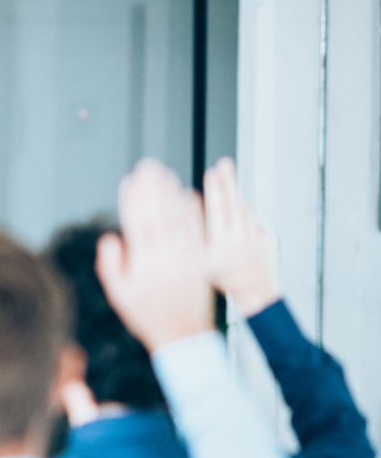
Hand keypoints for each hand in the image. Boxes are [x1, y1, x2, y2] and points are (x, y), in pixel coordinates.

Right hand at [96, 159, 213, 351]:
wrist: (183, 334)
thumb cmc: (148, 315)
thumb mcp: (119, 295)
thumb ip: (111, 266)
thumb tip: (110, 238)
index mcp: (144, 264)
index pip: (136, 224)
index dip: (132, 200)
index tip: (129, 181)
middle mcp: (166, 257)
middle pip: (158, 215)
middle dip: (152, 188)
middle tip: (148, 166)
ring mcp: (186, 257)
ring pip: (178, 219)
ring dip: (172, 194)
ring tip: (166, 174)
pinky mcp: (201, 260)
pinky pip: (198, 231)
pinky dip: (193, 212)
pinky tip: (188, 195)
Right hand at [204, 157, 278, 314]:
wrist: (255, 293)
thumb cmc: (224, 279)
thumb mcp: (202, 262)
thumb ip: (196, 234)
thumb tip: (191, 207)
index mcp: (222, 246)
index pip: (218, 212)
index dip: (215, 191)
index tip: (212, 174)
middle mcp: (240, 239)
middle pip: (233, 204)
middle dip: (228, 182)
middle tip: (225, 164)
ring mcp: (256, 237)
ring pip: (244, 210)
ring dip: (235, 195)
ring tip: (227, 177)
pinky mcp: (267, 237)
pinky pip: (253, 220)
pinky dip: (244, 215)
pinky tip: (237, 217)